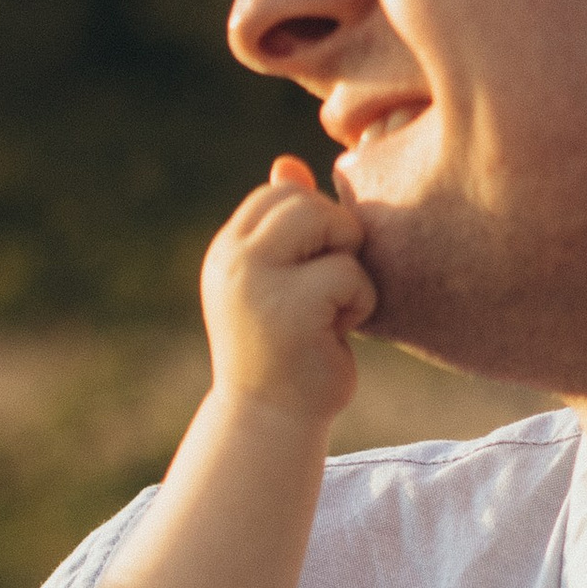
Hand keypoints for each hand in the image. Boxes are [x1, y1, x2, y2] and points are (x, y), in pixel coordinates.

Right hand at [200, 155, 373, 423]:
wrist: (270, 425)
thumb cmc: (284, 353)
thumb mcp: (277, 282)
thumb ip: (284, 229)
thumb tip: (288, 163)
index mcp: (227, 251)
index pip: (278, 194)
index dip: (315, 220)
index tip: (318, 268)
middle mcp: (232, 261)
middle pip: (306, 202)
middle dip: (337, 235)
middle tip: (336, 285)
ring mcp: (256, 284)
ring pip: (327, 225)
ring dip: (348, 265)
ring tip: (336, 307)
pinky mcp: (289, 308)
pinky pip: (348, 273)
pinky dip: (359, 302)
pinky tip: (340, 334)